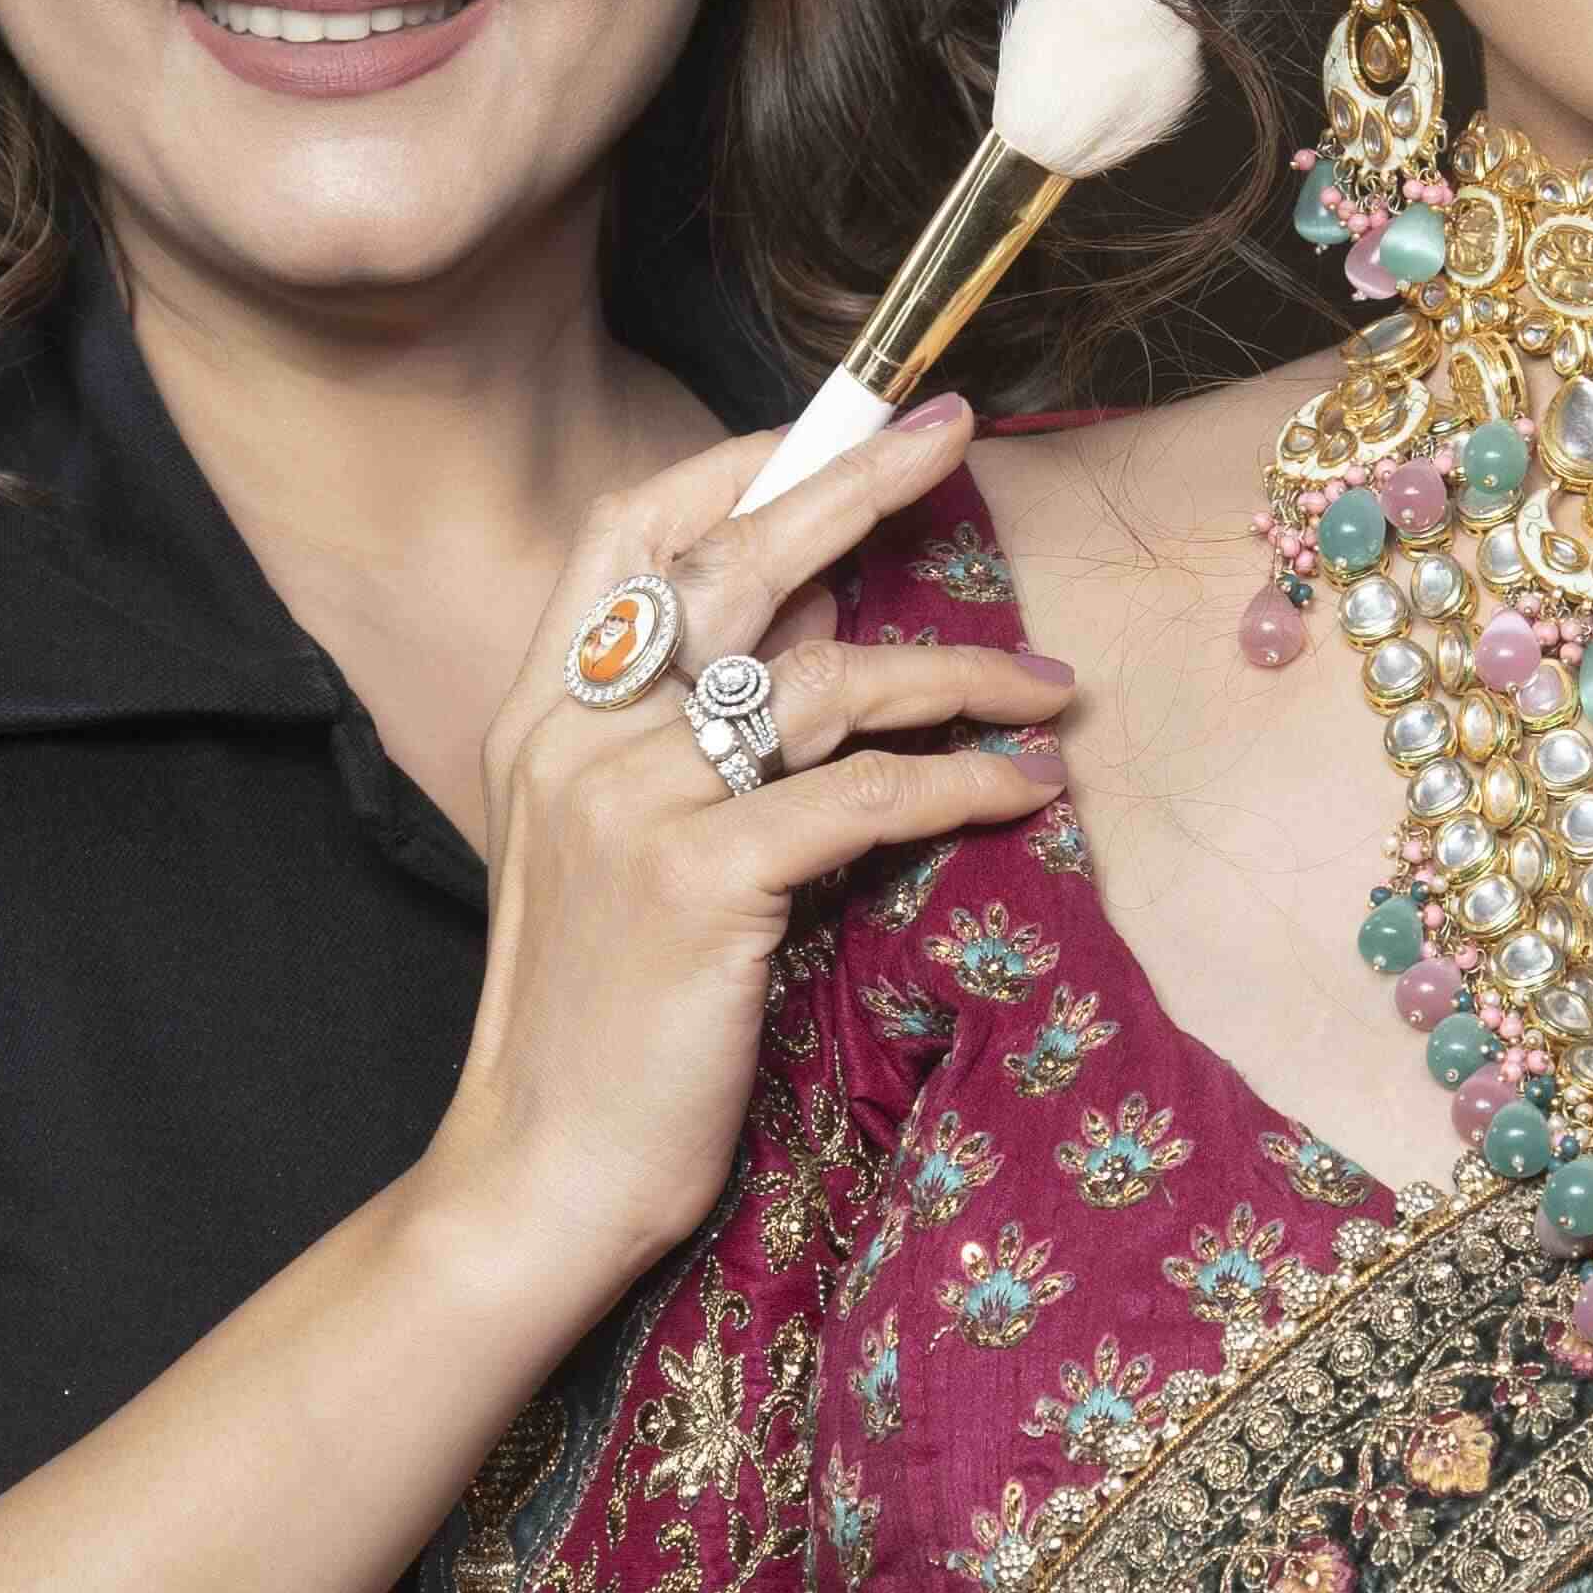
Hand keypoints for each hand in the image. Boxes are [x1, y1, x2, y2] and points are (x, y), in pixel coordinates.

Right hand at [429, 396, 1066, 1304]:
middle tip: (959, 435)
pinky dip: (958, 779)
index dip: (743, 460)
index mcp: (542, 715)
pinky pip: (862, 796)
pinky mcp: (700, 884)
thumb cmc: (601, 1020)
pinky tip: (1021, 786)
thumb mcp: (626, 847)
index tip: (851, 420)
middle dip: (857, 480)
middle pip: (734, 560)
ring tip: (1050, 687)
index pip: (632, 531)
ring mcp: (630, 806)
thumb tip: (820, 610)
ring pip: (823, 681)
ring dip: (958, 670)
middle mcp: (576, 739)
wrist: (543, 1172)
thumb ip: (699, 728)